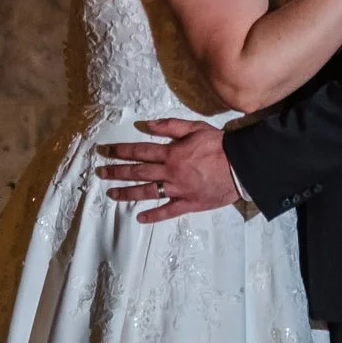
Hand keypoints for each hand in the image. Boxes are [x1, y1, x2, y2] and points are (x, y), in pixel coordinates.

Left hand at [96, 120, 237, 221]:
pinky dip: (153, 215)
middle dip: (117, 172)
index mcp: (171, 153)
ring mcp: (178, 190)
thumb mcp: (195, 127)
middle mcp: (170, 172)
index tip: (106, 152)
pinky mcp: (188, 204)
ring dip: (127, 193)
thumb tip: (146, 124)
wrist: (240, 166)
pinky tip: (140, 218)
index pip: (140, 151)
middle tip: (100, 173)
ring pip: (147, 192)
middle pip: (138, 172)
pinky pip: (167, 211)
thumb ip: (170, 126)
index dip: (121, 151)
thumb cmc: (218, 145)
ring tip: (112, 194)